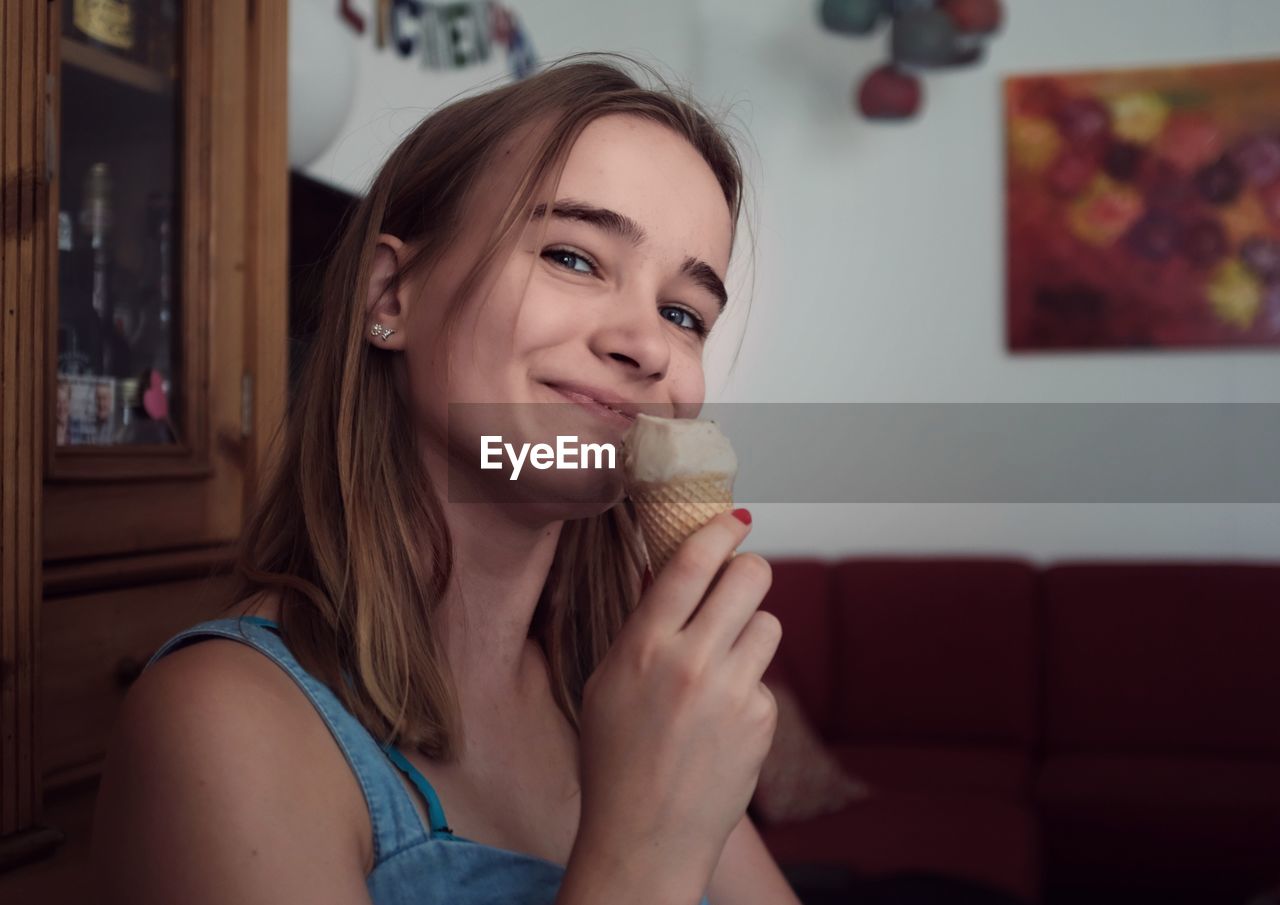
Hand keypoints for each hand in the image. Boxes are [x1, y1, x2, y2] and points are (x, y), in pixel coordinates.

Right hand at [574, 510, 778, 895]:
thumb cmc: (615, 757)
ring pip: (768, 622)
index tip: (732, 520)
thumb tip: (674, 572)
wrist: (645, 836)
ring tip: (723, 662)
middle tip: (739, 580)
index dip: (719, 530)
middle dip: (748, 570)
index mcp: (643, 647)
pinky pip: (766, 676)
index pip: (692, 562)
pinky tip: (721, 720)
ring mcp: (733, 692)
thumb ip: (643, 628)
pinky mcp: (761, 720)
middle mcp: (692, 662)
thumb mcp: (608, 682)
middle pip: (750, 576)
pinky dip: (749, 686)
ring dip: (751, 630)